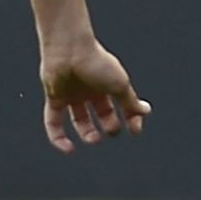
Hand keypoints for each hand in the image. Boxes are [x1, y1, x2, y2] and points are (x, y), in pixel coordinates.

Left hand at [39, 39, 150, 153]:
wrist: (69, 50)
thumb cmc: (97, 63)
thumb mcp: (120, 85)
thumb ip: (131, 101)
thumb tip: (146, 112)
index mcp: (108, 84)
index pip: (122, 106)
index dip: (130, 118)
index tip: (135, 130)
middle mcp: (90, 90)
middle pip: (102, 114)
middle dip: (109, 126)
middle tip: (112, 131)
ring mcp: (72, 94)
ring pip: (80, 120)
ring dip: (88, 133)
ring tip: (94, 139)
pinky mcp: (54, 99)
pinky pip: (54, 122)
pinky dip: (59, 137)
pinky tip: (68, 149)